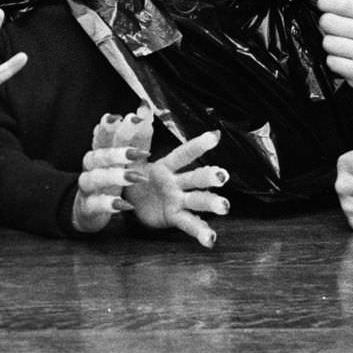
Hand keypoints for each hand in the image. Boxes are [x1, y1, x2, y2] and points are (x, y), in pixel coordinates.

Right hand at [71, 118, 150, 233]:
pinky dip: (109, 204)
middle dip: (118, 151)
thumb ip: (136, 136)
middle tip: (139, 152)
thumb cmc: (109, 179)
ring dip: (116, 176)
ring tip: (137, 177)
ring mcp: (88, 187)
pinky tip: (125, 204)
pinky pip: (97, 204)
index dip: (112, 126)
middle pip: (100, 155)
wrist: (87, 210)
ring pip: (96, 178)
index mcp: (100, 152)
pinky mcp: (89, 207)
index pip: (103, 135)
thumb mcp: (123, 159)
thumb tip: (145, 108)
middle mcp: (91, 166)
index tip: (126, 118)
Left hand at [127, 130, 229, 247]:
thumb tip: (137, 111)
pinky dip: (201, 232)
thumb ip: (134, 137)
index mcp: (166, 166)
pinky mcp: (175, 217)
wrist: (128, 200)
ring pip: (198, 200)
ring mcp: (178, 200)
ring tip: (225, 207)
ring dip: (212, 203)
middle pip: (196, 178)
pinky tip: (211, 240)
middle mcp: (177, 182)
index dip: (197, 145)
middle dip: (210, 176)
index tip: (214, 136)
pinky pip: (189, 224)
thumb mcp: (129, 158)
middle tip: (223, 176)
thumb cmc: (133, 174)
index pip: (183, 154)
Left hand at [318, 0, 352, 97]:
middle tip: (340, 31)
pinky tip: (348, 61)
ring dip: (332, 46)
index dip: (325, 3)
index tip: (324, 5)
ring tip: (346, 48)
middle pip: (327, 22)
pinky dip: (335, 62)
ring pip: (327, 43)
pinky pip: (331, 62)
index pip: (340, 2)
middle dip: (328, 27)